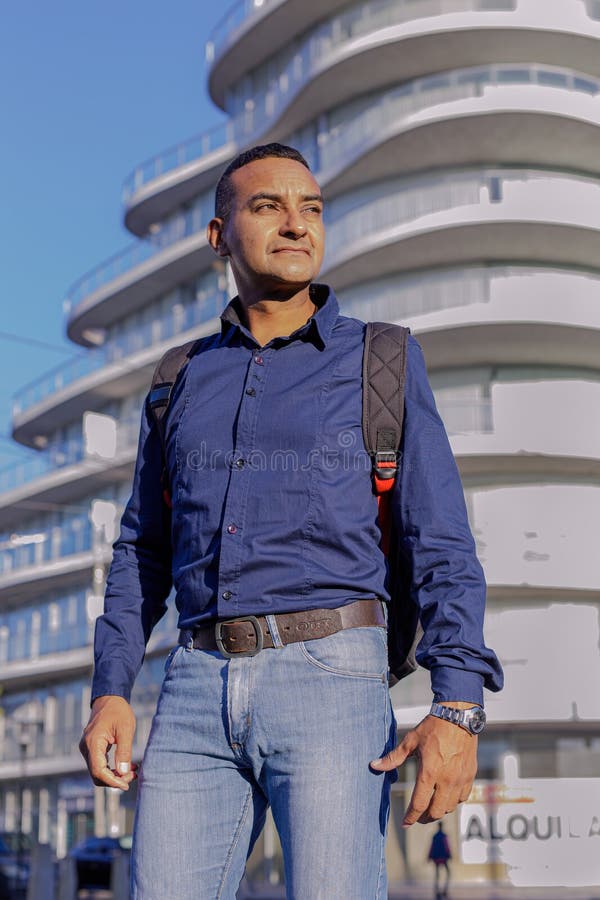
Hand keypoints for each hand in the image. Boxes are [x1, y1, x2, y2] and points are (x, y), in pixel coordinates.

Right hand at [79, 695, 137, 790]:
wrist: (109, 699)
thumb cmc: (118, 711)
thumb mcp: (125, 729)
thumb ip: (124, 751)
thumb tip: (123, 773)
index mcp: (93, 743)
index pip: (98, 771)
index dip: (112, 781)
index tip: (127, 784)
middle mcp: (86, 748)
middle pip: (97, 774)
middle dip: (115, 779)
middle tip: (133, 775)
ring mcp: (87, 748)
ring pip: (98, 771)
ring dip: (114, 774)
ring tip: (133, 771)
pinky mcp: (91, 748)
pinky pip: (99, 764)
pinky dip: (112, 768)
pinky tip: (126, 766)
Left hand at [370, 709, 477, 825]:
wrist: (458, 717)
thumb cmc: (433, 727)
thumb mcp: (410, 741)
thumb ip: (393, 757)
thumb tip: (374, 766)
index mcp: (429, 772)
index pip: (419, 804)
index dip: (411, 817)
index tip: (405, 823)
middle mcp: (446, 780)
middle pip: (436, 812)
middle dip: (424, 818)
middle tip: (417, 816)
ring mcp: (460, 779)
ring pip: (450, 807)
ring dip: (438, 810)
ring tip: (430, 806)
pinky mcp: (470, 776)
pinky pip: (462, 798)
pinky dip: (453, 802)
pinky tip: (445, 796)